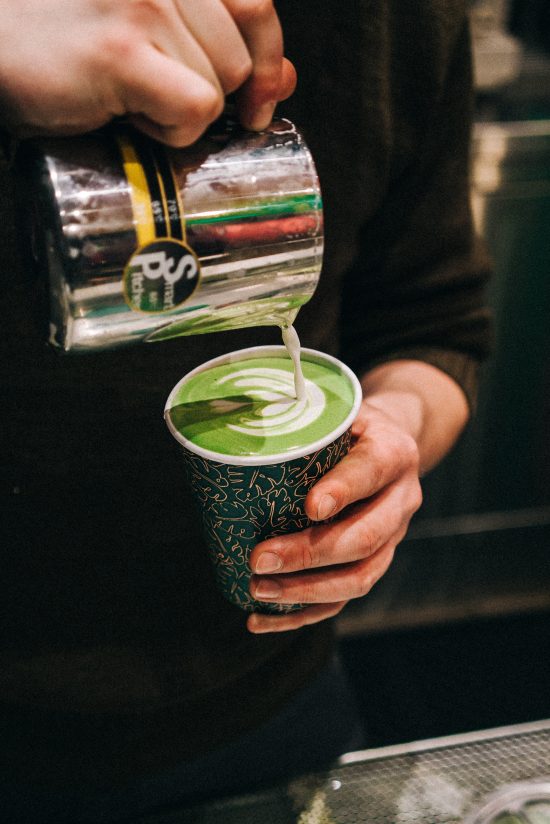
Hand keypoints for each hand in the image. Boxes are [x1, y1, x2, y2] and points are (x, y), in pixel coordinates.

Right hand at [0, 0, 295, 145]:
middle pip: (240, 60)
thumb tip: (285, 78)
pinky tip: (132, 116)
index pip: (259, 8)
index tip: (256, 99)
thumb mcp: (157, 35)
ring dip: (180, 113)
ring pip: (218, 88)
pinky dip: (171, 129)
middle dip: (207, 93)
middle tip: (153, 91)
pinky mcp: (122, 50)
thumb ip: (224, 45)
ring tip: (130, 97)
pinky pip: (195, 108)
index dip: (266, 61)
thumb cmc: (69, 39)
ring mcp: (145, 3)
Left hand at [246, 360, 469, 633]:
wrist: (391, 443)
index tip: (308, 507)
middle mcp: (401, 501)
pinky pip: (343, 599)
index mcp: (394, 453)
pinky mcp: (374, 563)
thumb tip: (239, 439)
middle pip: (364, 538)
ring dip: (305, 590)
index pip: (371, 472)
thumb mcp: (339, 411)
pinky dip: (301, 613)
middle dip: (309, 555)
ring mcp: (392, 539)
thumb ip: (307, 424)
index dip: (342, 491)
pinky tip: (260, 618)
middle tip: (259, 558)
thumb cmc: (349, 427)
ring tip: (258, 589)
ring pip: (359, 578)